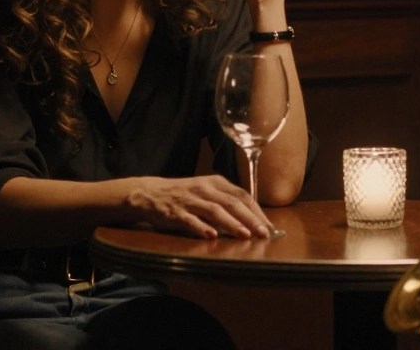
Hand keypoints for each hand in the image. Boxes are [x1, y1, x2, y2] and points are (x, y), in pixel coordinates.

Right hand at [126, 175, 273, 238]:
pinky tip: (212, 236)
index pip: (242, 195)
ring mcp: (190, 200)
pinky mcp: (175, 212)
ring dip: (231, 223)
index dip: (257, 211)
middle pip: (232, 202)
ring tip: (244, 235)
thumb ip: (227, 202)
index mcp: (216, 183)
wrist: (150, 193)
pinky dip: (201, 227)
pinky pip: (190, 220)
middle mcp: (205, 189)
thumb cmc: (185, 195)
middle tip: (264, 233)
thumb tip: (253, 221)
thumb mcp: (207, 192)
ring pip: (214, 210)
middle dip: (250, 218)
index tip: (270, 227)